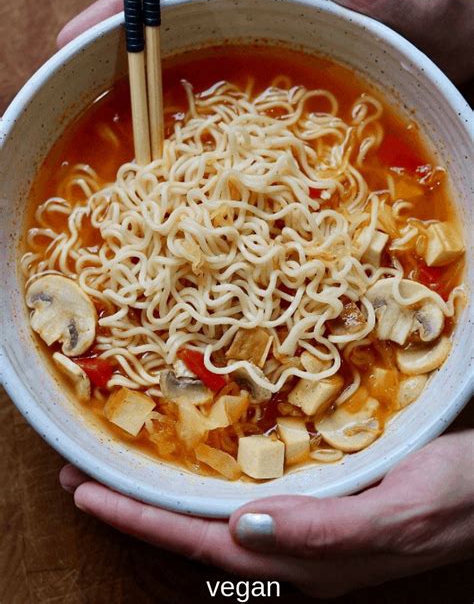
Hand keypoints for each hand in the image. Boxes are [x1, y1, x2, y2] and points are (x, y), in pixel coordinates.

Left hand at [60, 431, 473, 597]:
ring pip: (213, 519)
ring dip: (161, 497)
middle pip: (195, 534)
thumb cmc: (460, 495)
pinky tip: (192, 469)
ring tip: (118, 473)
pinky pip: (242, 499)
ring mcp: (306, 531)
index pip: (203, 540)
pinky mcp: (320, 506)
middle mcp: (297, 552)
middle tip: (81, 479)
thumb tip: (245, 529)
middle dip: (135, 511)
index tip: (86, 494)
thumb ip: (329, 531)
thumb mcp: (404, 510)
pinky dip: (203, 485)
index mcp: (309, 559)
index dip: (141, 518)